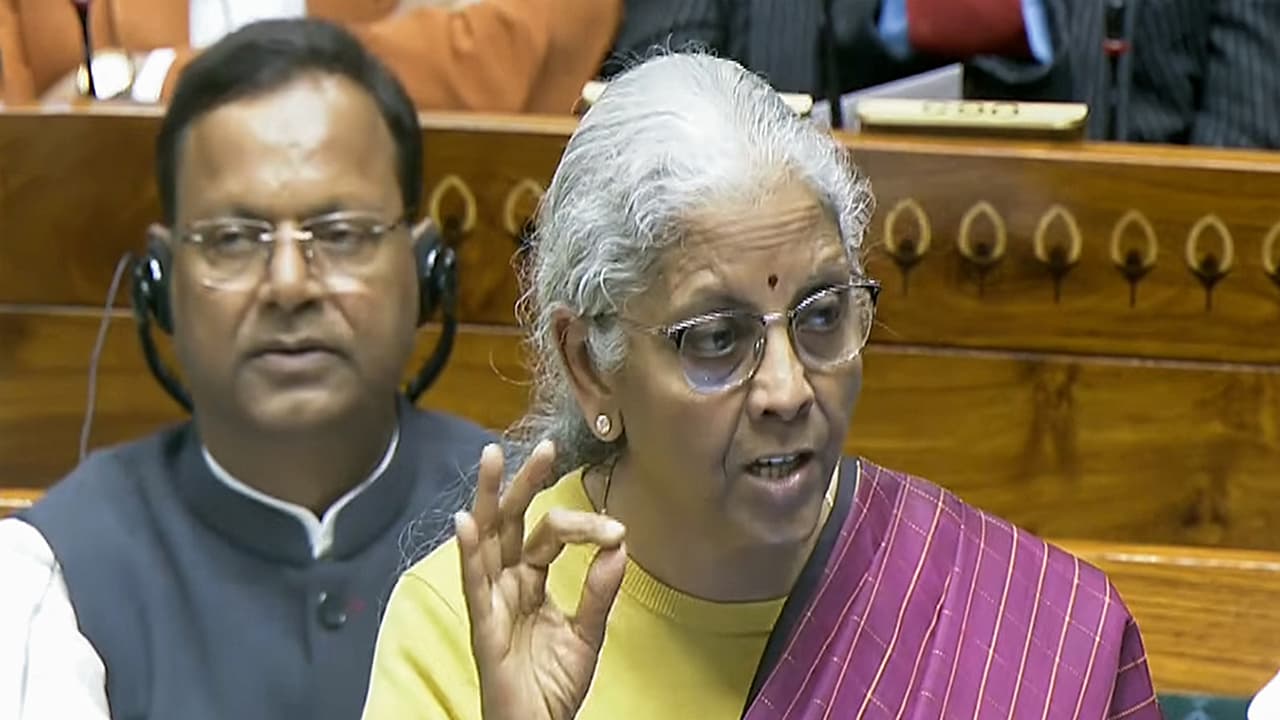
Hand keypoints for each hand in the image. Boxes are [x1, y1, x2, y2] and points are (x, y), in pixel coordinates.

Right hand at [456, 441, 626, 719]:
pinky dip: (469, 552)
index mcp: (530, 582)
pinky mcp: (484, 628)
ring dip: (488, 498)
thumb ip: (600, 591)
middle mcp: (507, 585)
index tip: (615, 530)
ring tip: (490, 457)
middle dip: (523, 483)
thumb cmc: (553, 687)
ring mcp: (492, 603)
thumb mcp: (587, 635)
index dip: (582, 527)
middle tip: (542, 446)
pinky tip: (466, 521)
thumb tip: (619, 544)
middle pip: (511, 524)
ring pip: (487, 542)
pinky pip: (475, 586)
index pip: (550, 536)